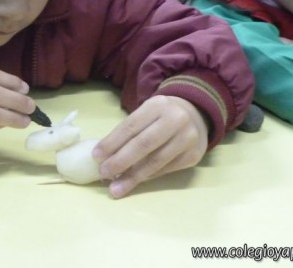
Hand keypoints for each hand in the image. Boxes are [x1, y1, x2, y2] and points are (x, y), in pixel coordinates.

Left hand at [92, 96, 207, 198]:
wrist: (196, 114)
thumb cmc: (161, 115)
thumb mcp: (147, 112)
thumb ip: (130, 130)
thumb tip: (105, 155)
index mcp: (158, 105)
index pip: (131, 126)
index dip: (112, 142)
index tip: (96, 156)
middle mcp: (175, 120)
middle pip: (143, 144)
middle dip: (120, 161)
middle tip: (104, 173)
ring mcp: (187, 138)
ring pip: (155, 161)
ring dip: (132, 176)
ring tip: (115, 187)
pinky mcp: (193, 156)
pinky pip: (165, 170)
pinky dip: (147, 177)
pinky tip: (134, 181)